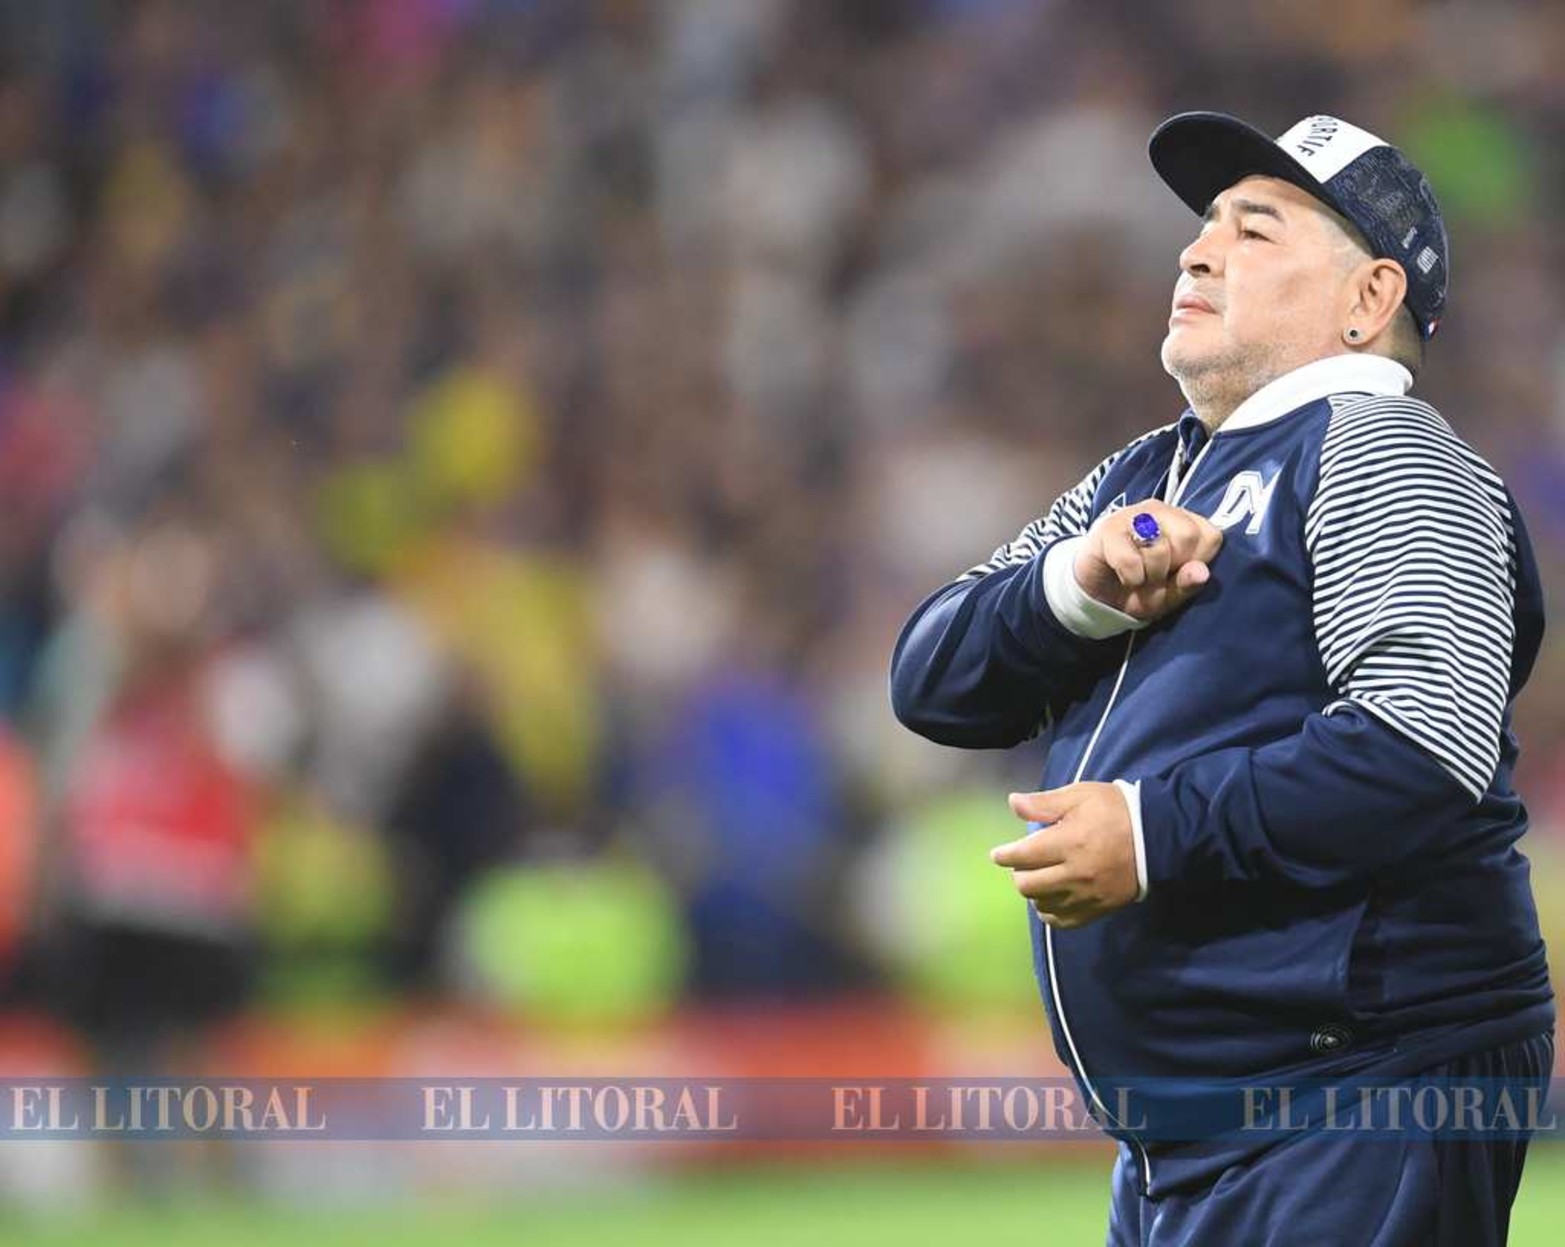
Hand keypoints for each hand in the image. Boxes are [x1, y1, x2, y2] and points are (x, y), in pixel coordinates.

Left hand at [990, 784, 1138, 928]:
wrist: (1156, 836)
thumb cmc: (1114, 811)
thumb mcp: (1080, 796)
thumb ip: (1044, 803)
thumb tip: (1012, 803)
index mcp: (1069, 843)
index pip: (1023, 856)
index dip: (1005, 855)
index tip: (998, 855)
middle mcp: (1075, 874)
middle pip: (1028, 885)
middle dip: (1018, 873)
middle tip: (1023, 864)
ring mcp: (1087, 896)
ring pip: (1042, 904)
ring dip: (1034, 892)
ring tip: (1039, 878)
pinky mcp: (1098, 909)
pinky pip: (1063, 921)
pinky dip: (1051, 912)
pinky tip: (1051, 899)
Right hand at [1074, 500, 1222, 620]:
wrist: (1095, 593)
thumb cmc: (1139, 588)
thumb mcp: (1168, 596)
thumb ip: (1187, 584)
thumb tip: (1201, 572)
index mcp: (1184, 523)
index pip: (1210, 536)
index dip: (1196, 563)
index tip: (1178, 573)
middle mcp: (1161, 511)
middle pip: (1187, 536)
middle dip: (1173, 567)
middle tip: (1157, 576)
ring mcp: (1134, 515)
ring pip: (1158, 547)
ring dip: (1149, 575)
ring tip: (1139, 577)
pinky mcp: (1109, 527)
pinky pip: (1130, 559)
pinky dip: (1130, 577)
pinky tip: (1124, 576)